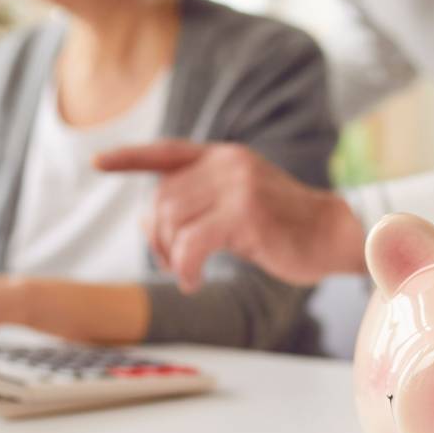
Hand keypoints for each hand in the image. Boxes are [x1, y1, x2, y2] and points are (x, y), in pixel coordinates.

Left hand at [95, 141, 366, 291]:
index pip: (167, 151)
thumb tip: (147, 226)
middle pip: (162, 199)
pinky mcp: (245, 215)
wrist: (335, 234)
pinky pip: (192, 244)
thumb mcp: (238, 208)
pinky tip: (192, 281)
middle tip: (172, 263)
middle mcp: (228, 163)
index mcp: (225, 156)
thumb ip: (198, 207)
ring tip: (185, 272)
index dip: (129, 158)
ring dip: (169, 255)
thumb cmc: (286, 228)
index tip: (97, 164)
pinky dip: (184, 267)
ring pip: (172, 220)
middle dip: (157, 237)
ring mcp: (238, 186)